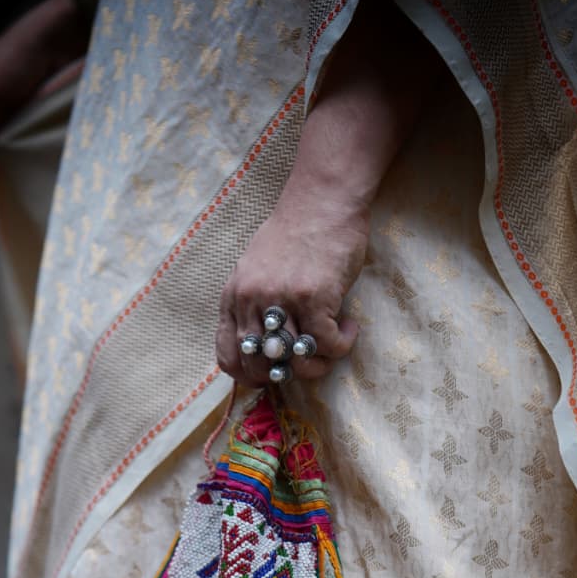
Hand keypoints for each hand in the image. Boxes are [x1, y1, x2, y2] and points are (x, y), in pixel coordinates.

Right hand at [0, 0, 92, 155]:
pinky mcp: (42, 95)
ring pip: (16, 123)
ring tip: (23, 157)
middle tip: (6, 163)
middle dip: (0, 139)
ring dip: (20, 136)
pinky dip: (36, 129)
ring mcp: (21, 91)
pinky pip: (35, 119)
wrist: (59, 36)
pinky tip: (38, 143)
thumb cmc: (20, 57)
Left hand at [216, 191, 368, 385]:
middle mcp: (252, 300)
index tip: (270, 376)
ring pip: (296, 361)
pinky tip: (347, 328)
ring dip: (318, 364)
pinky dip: (341, 345)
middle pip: (261, 364)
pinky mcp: (314, 298)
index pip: (228, 354)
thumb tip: (267, 346)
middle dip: (286, 373)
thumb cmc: (295, 235)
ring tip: (331, 347)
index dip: (248, 376)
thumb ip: (254, 304)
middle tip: (307, 361)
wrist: (322, 201)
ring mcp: (282, 300)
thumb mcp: (257, 269)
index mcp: (234, 296)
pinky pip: (326, 345)